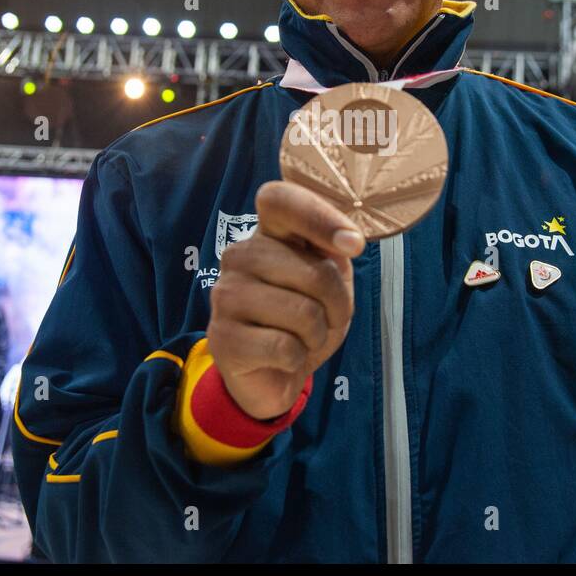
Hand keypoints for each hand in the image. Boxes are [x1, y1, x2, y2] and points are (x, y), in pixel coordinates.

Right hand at [206, 180, 364, 419]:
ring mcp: (225, 295)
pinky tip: (284, 357)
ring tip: (304, 338)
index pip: (279, 199)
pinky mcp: (222, 338)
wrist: (273, 375)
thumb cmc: (303, 320)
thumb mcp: (329, 280)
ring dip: (318, 334)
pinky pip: (285, 347)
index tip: (353, 244)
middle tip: (328, 318)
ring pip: (303, 312)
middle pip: (314, 271)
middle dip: (338, 303)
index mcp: (267, 234)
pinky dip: (298, 358)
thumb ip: (333, 251)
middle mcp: (239, 256)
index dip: (318, 215)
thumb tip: (349, 241)